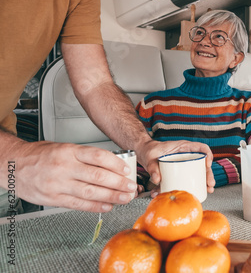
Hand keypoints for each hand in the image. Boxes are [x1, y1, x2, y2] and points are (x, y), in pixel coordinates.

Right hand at [8, 141, 135, 211]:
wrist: (13, 165)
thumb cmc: (42, 155)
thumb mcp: (65, 148)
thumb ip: (86, 157)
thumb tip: (113, 165)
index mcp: (69, 151)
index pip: (98, 156)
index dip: (116, 164)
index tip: (127, 170)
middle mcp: (64, 167)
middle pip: (97, 176)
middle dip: (118, 183)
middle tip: (131, 187)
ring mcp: (58, 184)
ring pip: (91, 192)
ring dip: (112, 197)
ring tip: (125, 198)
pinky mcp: (53, 198)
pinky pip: (79, 204)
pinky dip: (96, 206)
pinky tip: (108, 206)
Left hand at [134, 139, 214, 197]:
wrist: (144, 154)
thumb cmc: (150, 151)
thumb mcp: (150, 158)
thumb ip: (152, 168)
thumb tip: (158, 180)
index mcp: (183, 147)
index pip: (201, 147)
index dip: (207, 154)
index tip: (208, 164)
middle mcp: (186, 156)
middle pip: (202, 163)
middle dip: (208, 174)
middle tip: (210, 184)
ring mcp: (183, 165)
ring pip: (197, 173)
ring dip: (203, 182)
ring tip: (207, 190)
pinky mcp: (179, 173)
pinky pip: (186, 180)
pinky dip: (188, 188)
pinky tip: (187, 194)